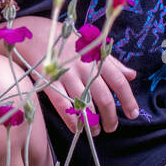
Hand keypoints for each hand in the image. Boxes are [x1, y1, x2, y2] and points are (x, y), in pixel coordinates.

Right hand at [4, 15, 138, 135]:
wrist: (34, 33)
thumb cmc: (66, 41)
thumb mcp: (92, 46)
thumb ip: (113, 63)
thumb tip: (132, 75)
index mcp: (97, 57)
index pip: (118, 81)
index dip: (127, 99)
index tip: (132, 114)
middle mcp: (84, 66)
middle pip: (104, 97)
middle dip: (110, 117)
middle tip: (112, 127)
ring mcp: (66, 74)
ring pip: (85, 104)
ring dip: (93, 122)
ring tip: (96, 131)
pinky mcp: (49, 82)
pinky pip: (63, 106)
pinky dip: (71, 120)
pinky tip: (77, 129)